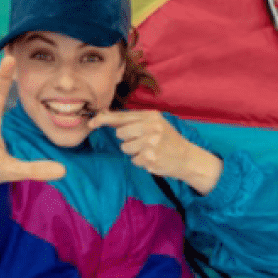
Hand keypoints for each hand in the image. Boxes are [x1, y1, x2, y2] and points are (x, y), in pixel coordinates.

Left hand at [87, 110, 221, 193]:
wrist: (187, 157)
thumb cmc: (167, 139)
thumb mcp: (155, 123)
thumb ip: (133, 120)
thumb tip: (105, 116)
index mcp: (151, 116)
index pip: (122, 116)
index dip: (103, 119)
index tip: (91, 123)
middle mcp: (151, 127)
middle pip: (120, 134)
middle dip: (126, 139)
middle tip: (141, 141)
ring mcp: (151, 143)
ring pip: (125, 148)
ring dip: (133, 151)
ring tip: (148, 150)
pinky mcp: (150, 158)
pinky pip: (133, 160)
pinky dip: (140, 161)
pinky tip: (152, 158)